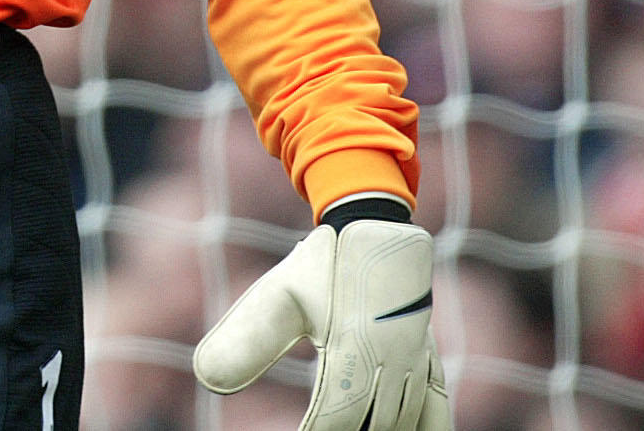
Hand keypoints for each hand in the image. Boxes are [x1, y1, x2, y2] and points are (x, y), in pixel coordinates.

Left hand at [193, 218, 448, 430]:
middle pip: (373, 427)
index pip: (335, 416)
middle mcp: (393, 362)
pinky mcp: (430, 368)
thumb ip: (247, 337)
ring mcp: (418, 367)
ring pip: (406, 424)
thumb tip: (205, 377)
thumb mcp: (277, 295)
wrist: (376, 232)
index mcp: (356, 346)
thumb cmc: (322, 266)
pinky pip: (438, 415)